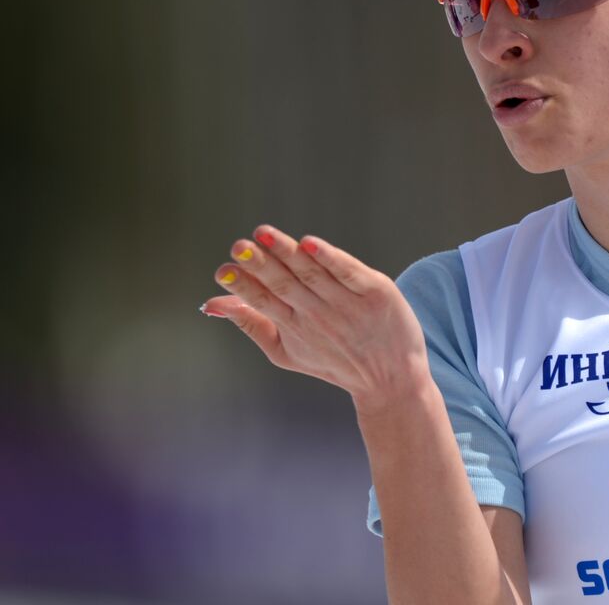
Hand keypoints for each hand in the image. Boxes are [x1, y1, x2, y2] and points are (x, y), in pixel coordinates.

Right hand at [201, 224, 430, 412]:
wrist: (392, 378)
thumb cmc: (333, 361)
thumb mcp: (285, 350)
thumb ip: (249, 323)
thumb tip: (210, 304)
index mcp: (292, 326)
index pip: (262, 301)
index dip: (243, 285)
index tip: (223, 270)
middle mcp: (317, 314)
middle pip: (284, 284)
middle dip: (260, 264)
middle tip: (239, 246)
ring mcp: (347, 303)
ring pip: (312, 273)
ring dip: (287, 253)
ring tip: (265, 235)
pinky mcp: (375, 293)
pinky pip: (349, 273)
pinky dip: (330, 259)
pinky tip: (311, 244)